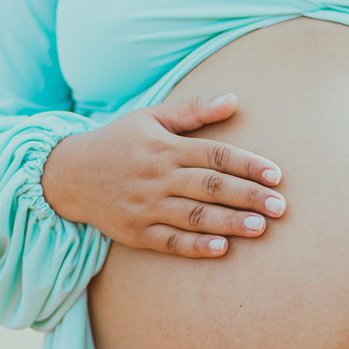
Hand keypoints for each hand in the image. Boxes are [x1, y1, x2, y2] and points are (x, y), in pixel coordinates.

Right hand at [40, 93, 284, 256]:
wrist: (68, 174)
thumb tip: (234, 99)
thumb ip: (193, 110)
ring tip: (260, 227)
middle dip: (247, 196)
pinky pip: (169, 242)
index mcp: (166, 147)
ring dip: (228, 222)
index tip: (276, 174)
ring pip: (193, 216)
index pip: (214, 155)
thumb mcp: (151, 117)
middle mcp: (157, 176)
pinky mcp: (136, 232)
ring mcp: (146, 206)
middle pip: (210, 187)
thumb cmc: (119, 142)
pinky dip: (194, 247)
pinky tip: (220, 249)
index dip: (247, 164)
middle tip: (281, 206)